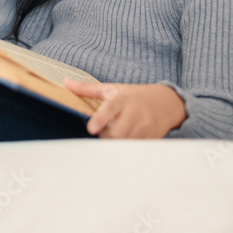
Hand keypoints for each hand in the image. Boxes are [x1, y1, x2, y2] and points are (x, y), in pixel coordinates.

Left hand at [64, 80, 186, 138]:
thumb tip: (65, 83)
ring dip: (116, 144)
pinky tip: (124, 145)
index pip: (110, 109)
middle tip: (102, 134)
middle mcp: (134, 112)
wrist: (167, 101)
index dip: (101, 119)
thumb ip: (88, 88)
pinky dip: (127, 150)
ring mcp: (145, 126)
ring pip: (126, 142)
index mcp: (122, 99)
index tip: (91, 129)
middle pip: (117, 132)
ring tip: (113, 138)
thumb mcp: (112, 89)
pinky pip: (136, 149)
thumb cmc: (134, 95)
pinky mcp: (152, 138)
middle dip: (106, 137)